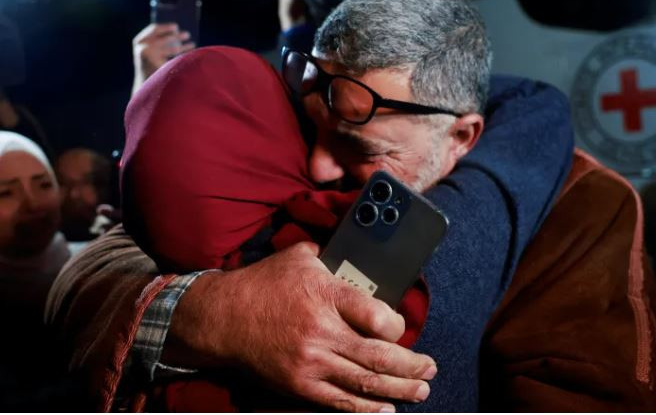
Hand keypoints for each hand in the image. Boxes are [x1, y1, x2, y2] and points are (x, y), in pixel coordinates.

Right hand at [131, 23, 194, 93]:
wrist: (144, 88)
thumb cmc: (149, 69)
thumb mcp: (150, 53)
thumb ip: (158, 43)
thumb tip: (176, 32)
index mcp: (138, 41)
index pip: (153, 29)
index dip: (166, 27)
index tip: (176, 26)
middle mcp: (142, 48)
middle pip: (164, 38)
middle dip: (177, 36)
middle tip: (187, 34)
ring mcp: (150, 57)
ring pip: (171, 48)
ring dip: (182, 45)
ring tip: (191, 42)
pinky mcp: (159, 66)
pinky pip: (175, 59)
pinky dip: (183, 54)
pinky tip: (191, 52)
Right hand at [164, 241, 436, 411]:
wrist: (223, 317)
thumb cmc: (263, 283)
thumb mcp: (299, 257)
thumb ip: (333, 258)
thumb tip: (359, 260)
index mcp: (325, 294)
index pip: (377, 317)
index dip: (399, 326)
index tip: (401, 327)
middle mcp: (322, 331)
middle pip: (379, 356)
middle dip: (412, 365)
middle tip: (430, 367)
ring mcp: (311, 361)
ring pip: (365, 382)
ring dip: (399, 390)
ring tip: (421, 390)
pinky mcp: (299, 383)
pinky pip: (339, 401)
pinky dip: (366, 409)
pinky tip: (386, 409)